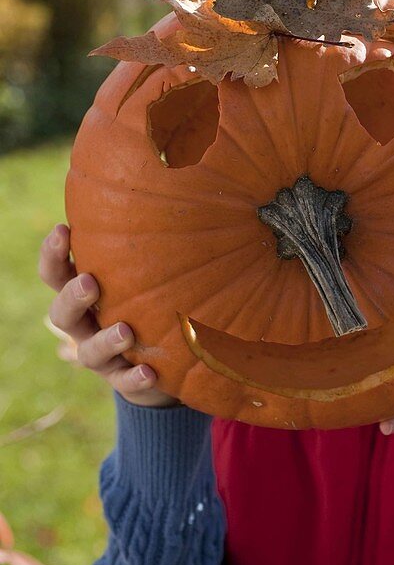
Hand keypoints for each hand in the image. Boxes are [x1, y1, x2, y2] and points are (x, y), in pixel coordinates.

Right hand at [38, 223, 178, 407]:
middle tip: (90, 281)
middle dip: (72, 297)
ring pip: (89, 352)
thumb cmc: (148, 302)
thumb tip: (168, 181)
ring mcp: (102, 358)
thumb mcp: (144, 274)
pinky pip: (124, 383)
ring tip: (125, 330)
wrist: (161, 362)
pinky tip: (150, 372)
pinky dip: (135, 379)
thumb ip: (144, 244)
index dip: (53, 254)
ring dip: (105, 340)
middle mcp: (84, 326)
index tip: (64, 229)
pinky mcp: (124, 381)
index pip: (55, 274)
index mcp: (82, 296)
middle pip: (61, 314)